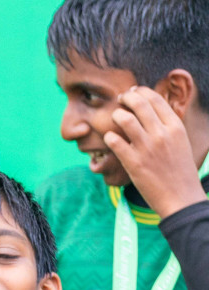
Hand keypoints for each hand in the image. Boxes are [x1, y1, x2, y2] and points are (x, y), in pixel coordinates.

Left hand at [105, 86, 208, 218]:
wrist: (181, 197)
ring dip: (116, 115)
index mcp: (175, 127)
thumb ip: (167, 126)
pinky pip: (115, 141)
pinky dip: (109, 137)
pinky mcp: (134, 163)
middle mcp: (162, 134)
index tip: (132, 93)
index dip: (140, 92)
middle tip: (120, 100)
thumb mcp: (180, 142)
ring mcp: (147, 148)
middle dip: (126, 98)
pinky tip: (110, 139)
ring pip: (125, 119)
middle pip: (139, 103)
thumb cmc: (180, 170)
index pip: (155, 99)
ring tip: (114, 118)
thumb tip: (151, 111)